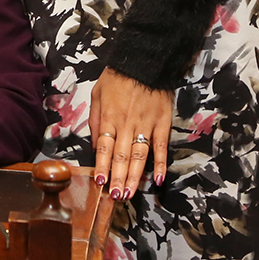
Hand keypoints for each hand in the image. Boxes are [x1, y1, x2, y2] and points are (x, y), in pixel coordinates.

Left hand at [89, 67, 171, 199]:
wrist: (144, 61)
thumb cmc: (118, 77)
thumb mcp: (97, 94)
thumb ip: (95, 120)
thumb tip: (96, 145)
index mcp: (110, 118)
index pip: (105, 148)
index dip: (103, 167)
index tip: (100, 183)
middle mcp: (127, 125)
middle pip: (121, 157)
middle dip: (118, 179)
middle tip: (116, 197)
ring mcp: (146, 125)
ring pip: (139, 156)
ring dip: (135, 177)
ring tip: (130, 193)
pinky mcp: (162, 124)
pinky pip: (161, 147)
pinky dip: (160, 164)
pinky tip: (158, 179)